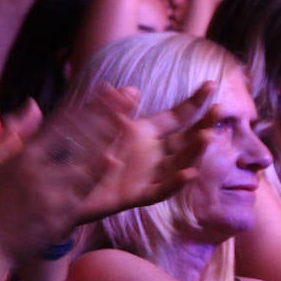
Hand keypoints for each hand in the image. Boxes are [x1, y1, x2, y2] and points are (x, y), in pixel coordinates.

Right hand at [0, 88, 134, 258]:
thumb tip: (34, 104)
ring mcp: (50, 193)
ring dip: (108, 139)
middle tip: (131, 94)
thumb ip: (14, 130)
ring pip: (84, 160)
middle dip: (107, 112)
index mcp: (26, 154)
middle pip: (80, 135)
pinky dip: (97, 176)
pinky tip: (113, 160)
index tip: (110, 88)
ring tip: (130, 119)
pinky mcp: (58, 215)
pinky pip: (82, 192)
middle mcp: (39, 169)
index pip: (63, 122)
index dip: (89, 104)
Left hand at [73, 83, 214, 223]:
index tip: (210, 84)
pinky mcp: (134, 196)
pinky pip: (159, 191)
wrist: (62, 186)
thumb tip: (130, 89)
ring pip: (178, 163)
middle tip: (218, 110)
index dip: (194, 102)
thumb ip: (114, 107)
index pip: (177, 116)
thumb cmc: (81, 151)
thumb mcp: (97, 123)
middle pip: (185, 139)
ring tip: (208, 136)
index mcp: (144, 133)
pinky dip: (174, 183)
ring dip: (194, 151)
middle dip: (202, 126)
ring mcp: (146, 175)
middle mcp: (150, 154)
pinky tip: (190, 173)